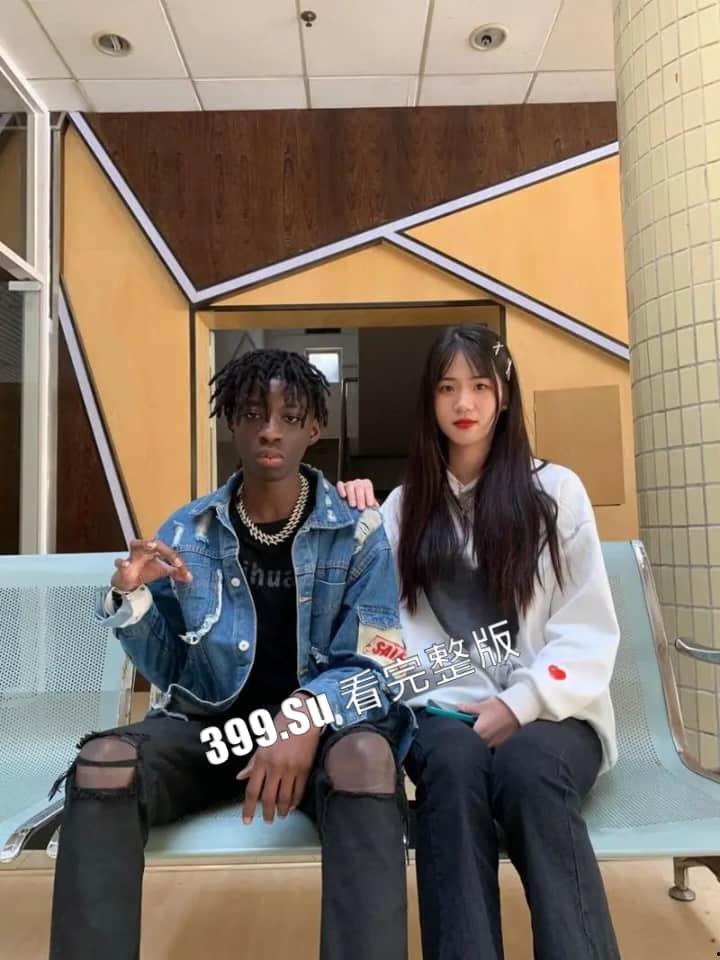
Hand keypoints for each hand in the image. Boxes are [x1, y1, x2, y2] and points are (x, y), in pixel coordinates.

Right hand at [110, 539, 191, 591]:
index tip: (180, 565)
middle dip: (158, 543)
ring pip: (135, 544)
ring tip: (150, 545)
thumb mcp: (162, 571)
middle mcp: (144, 550)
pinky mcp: (123, 566)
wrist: (130, 581)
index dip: (173, 556)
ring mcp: (133, 556)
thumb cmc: (146, 570)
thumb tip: (190, 577)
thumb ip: (176, 572)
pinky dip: (122, 562)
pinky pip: (120, 562)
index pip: (165, 549)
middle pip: (151, 541)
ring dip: (142, 544)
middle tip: (164, 545)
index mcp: (154, 550)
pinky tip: (126, 564)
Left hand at [237, 699, 321, 823]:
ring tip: (280, 816)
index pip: (252, 790)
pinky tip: (293, 806)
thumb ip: (252, 762)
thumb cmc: (281, 726)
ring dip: (282, 810)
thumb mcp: (262, 742)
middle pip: (268, 798)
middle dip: (266, 813)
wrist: (303, 716)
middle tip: (267, 820)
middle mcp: (275, 766)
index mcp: (262, 759)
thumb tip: (241, 777)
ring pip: (284, 798)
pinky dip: (295, 801)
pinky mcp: (304, 769)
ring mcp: (291, 769)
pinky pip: (299, 791)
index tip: (247, 820)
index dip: (248, 808)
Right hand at [336, 478, 378, 509]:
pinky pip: (340, 485)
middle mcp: (358, 482)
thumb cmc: (363, 503)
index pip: (368, 487)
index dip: (369, 496)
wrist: (355, 502)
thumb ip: (373, 505)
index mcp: (366, 484)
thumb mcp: (369, 504)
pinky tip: (343, 496)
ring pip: (349, 486)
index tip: (369, 504)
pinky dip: (341, 490)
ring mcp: (349, 483)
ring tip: (353, 505)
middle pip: (359, 487)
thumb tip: (376, 509)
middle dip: (360, 498)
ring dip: (351, 496)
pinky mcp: (341, 486)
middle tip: (361, 508)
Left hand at [456, 698, 519, 748]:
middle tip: (471, 731)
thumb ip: (468, 708)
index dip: (463, 734)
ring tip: (482, 733)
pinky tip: (490, 737)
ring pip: (482, 747)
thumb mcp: (482, 706)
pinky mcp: (501, 745)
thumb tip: (458, 707)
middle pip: (474, 744)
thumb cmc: (500, 707)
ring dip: (480, 743)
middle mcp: (486, 740)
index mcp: (479, 731)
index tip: (462, 730)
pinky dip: (489, 744)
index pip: (466, 737)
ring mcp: (494, 744)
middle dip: (471, 739)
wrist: (517, 710)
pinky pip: (491, 748)